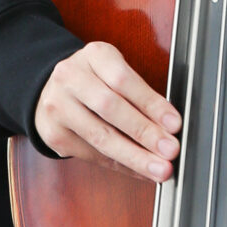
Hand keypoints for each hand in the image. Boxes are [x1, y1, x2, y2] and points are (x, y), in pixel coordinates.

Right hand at [34, 41, 180, 182]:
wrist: (52, 90)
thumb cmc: (95, 80)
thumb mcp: (115, 70)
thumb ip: (139, 93)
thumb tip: (169, 125)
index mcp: (94, 55)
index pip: (123, 79)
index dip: (151, 103)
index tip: (174, 123)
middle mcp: (70, 77)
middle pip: (110, 108)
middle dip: (144, 132)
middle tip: (170, 150)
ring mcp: (58, 107)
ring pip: (100, 136)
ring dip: (134, 156)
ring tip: (159, 169)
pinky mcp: (54, 135)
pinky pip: (92, 154)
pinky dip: (120, 165)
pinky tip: (139, 171)